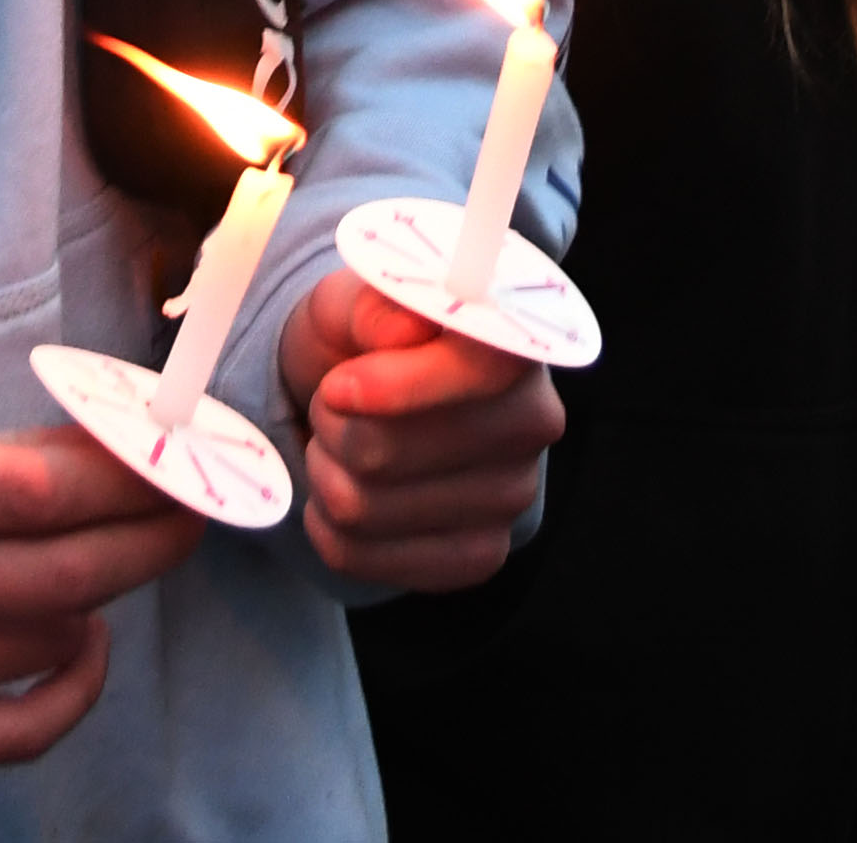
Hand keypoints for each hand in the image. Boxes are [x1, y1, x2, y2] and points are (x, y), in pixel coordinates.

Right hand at [0, 422, 198, 771]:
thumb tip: (116, 447)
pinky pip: (14, 732)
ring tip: (114, 554)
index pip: (28, 487)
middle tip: (193, 506)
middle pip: (54, 569)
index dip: (121, 475)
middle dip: (146, 534)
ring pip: (43, 641)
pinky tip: (84, 640)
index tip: (175, 454)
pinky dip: (73, 687)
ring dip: (102, 594)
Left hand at [276, 264, 561, 589]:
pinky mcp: (479, 555)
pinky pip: (363, 557)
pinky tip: (345, 491)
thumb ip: (373, 303)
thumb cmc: (362, 342)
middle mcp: (532, 422)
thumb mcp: (350, 299)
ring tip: (337, 444)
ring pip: (364, 508)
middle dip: (332, 425)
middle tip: (331, 402)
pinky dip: (326, 525)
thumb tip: (404, 328)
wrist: (361, 401)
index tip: (341, 385)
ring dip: (324, 473)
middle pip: (388, 451)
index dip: (398, 387)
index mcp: (513, 342)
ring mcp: (511, 496)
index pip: (479, 372)